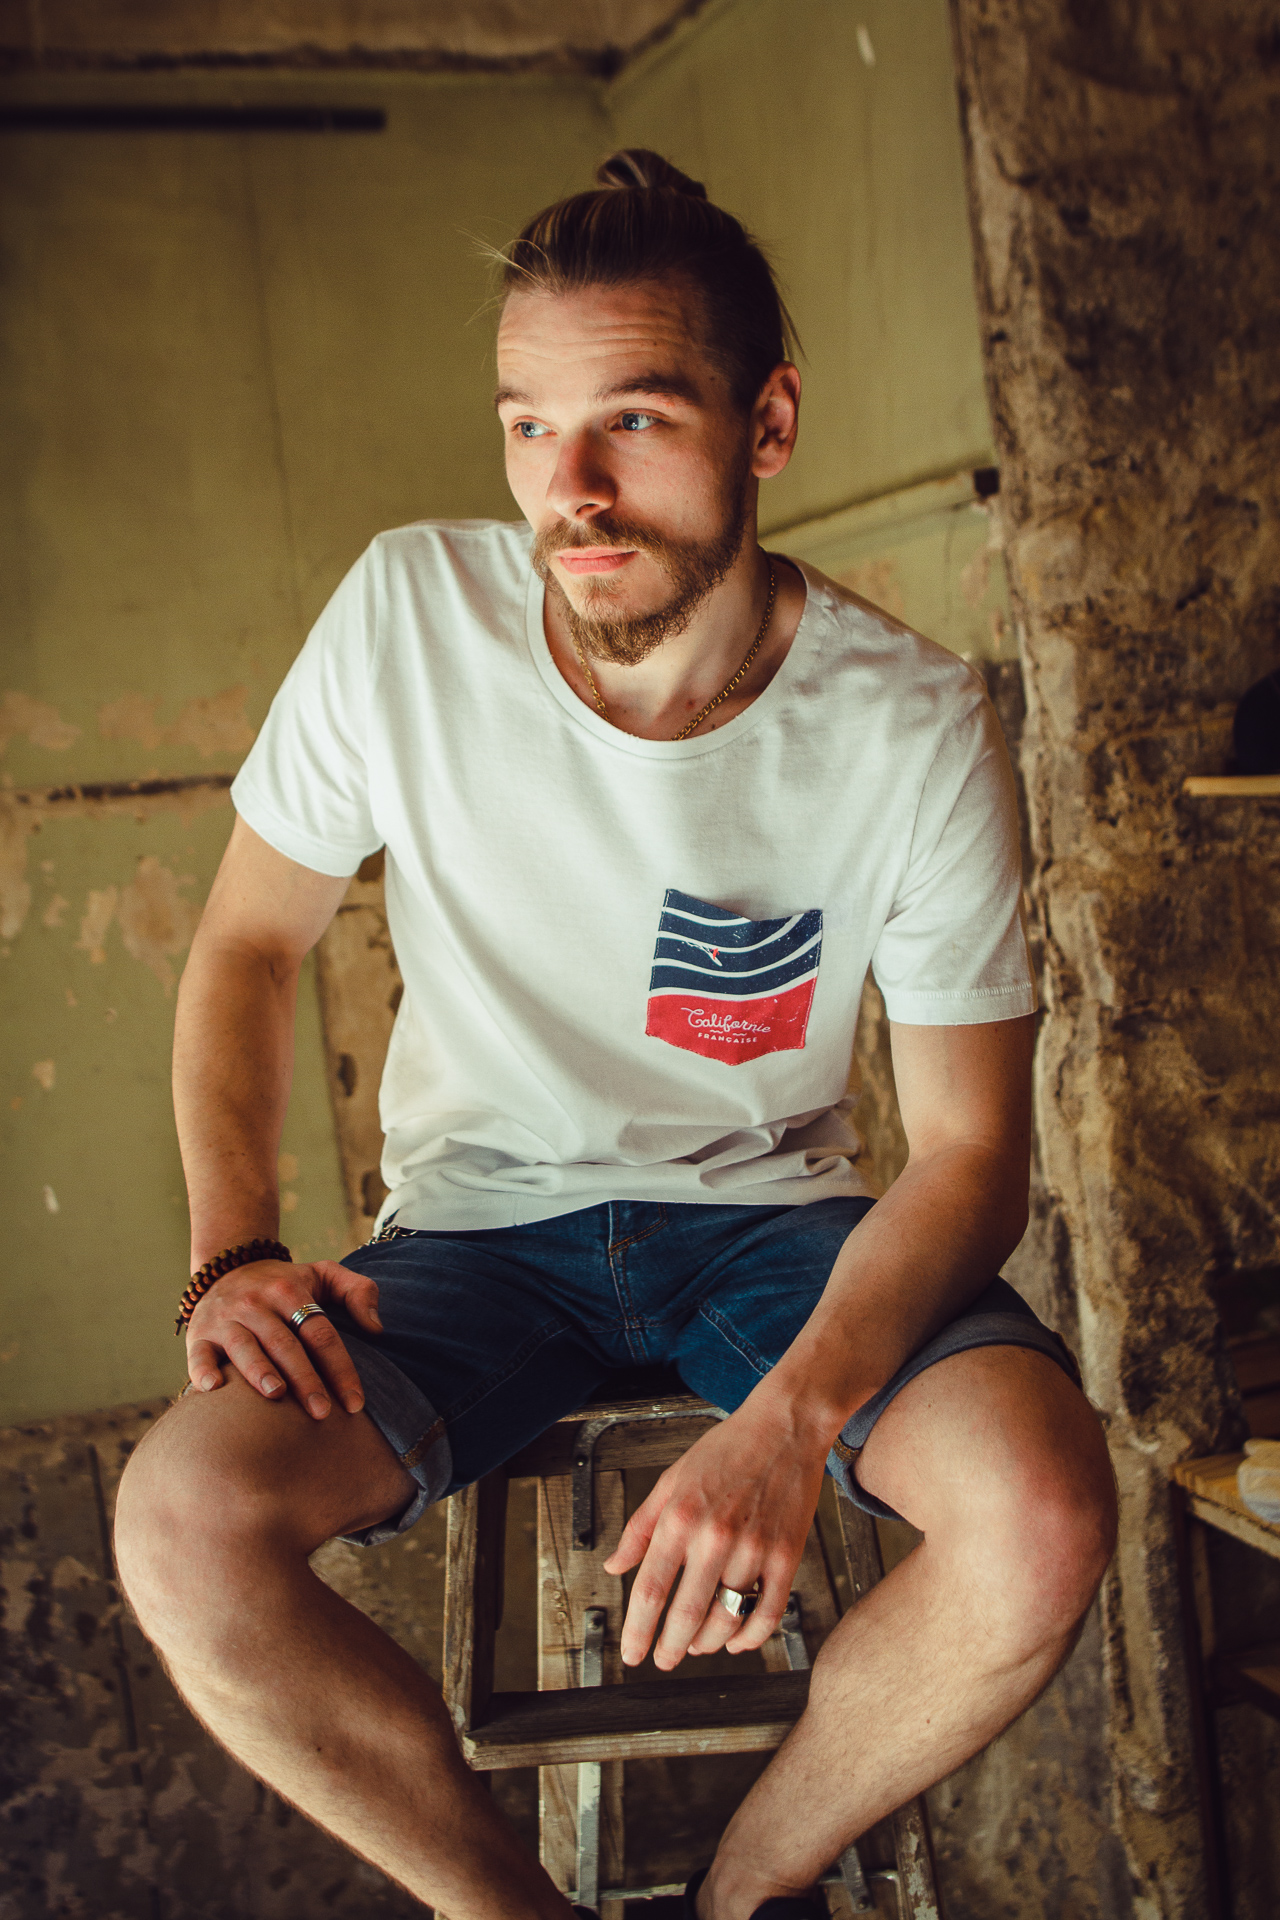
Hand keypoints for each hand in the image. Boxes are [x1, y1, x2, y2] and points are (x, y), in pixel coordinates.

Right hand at [185, 1259, 382, 1419]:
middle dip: (306, 1379)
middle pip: (286, 1344)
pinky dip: (202, 1371)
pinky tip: (213, 1389)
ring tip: (277, 1395)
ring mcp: (226, 1319)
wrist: (228, 1267)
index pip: (321, 1333)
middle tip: (323, 1413)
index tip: (355, 1403)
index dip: (340, 1367)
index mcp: (291, 1292)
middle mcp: (257, 1304)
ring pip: (244, 1347)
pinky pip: (198, 1353)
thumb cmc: (286, 1283)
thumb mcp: (324, 1273)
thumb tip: (376, 1329)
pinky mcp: (200, 1334)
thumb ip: (358, 1291)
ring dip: (259, 1371)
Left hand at [603, 1392, 829, 1670]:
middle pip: (686, 1615)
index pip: (650, 1590)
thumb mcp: (670, 1480)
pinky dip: (751, 1637)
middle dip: (669, 1648)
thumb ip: (639, 1527)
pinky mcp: (786, 1555)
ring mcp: (754, 1549)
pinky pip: (768, 1613)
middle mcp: (714, 1537)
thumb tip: (614, 1566)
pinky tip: (737, 1641)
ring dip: (707, 1643)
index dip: (638, 1630)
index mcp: (680, 1518)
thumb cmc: (726, 1449)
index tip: (632, 1653)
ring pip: (726, 1619)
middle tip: (662, 1661)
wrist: (784, 1427)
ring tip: (697, 1647)